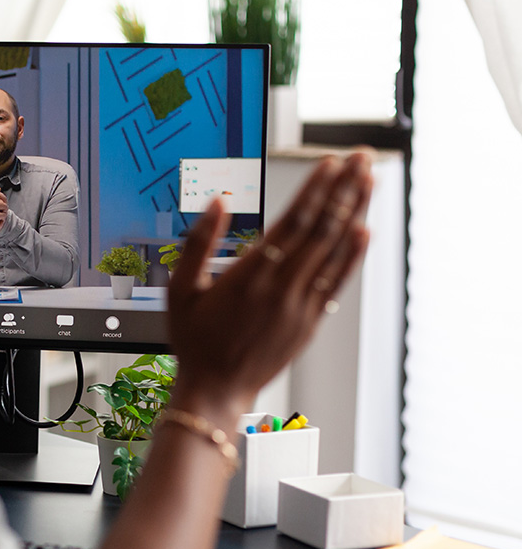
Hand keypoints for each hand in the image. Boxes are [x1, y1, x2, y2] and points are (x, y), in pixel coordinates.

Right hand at [167, 152, 372, 421]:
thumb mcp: (179, 290)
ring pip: (335, 251)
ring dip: (356, 212)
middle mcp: (281, 288)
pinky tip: (364, 233)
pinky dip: (353, 256)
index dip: (316, 190)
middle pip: (322, 229)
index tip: (332, 163)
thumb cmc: (193, 341)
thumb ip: (198, 243)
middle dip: (345, 189)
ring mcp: (300, 306)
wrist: (216, 390)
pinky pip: (336, 282)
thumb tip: (216, 202)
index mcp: (249, 276)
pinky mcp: (309, 322)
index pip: (293, 222)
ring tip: (369, 181)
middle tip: (362, 158)